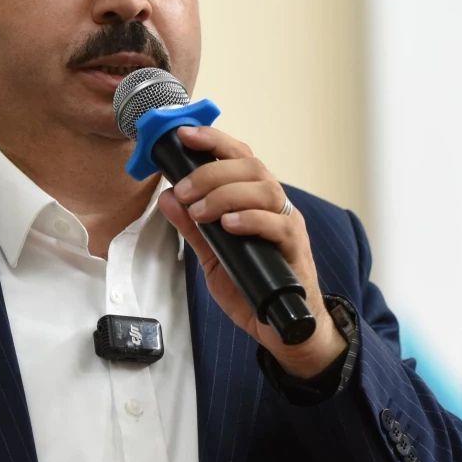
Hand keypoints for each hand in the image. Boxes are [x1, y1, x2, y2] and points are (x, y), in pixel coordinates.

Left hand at [157, 124, 343, 379]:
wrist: (281, 327)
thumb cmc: (252, 287)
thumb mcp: (212, 255)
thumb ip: (192, 228)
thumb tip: (167, 198)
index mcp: (256, 200)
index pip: (239, 157)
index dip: (213, 141)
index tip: (184, 135)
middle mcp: (275, 206)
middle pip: (251, 166)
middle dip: (211, 172)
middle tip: (183, 190)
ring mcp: (287, 226)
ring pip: (265, 189)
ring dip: (225, 194)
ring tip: (199, 211)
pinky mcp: (295, 250)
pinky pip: (278, 225)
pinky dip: (250, 219)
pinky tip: (228, 225)